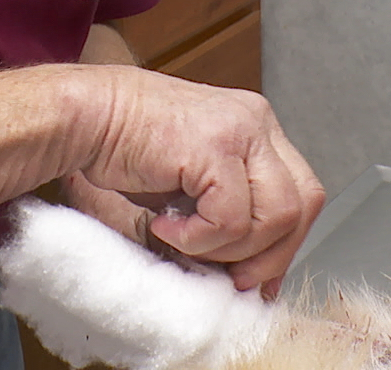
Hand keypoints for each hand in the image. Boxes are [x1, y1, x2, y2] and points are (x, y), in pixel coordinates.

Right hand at [76, 68, 325, 296]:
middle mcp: (258, 122)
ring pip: (277, 216)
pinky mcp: (215, 146)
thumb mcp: (192, 185)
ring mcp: (241, 130)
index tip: (256, 277)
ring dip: (230, 248)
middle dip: (271, 255)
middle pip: (304, 204)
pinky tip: (165, 225)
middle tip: (229, 276)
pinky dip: (199, 239)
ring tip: (185, 239)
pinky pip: (232, 219)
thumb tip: (254, 276)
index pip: (304, 193)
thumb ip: (229, 215)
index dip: (286, 243)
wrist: (86, 115)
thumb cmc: (127, 148)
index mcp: (257, 129)